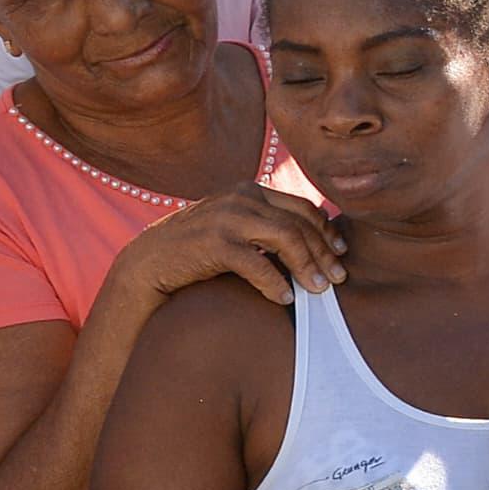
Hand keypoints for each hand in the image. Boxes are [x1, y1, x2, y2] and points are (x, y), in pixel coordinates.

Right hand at [110, 186, 343, 311]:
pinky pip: (258, 264)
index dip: (326, 231)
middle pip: (299, 225)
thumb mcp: (234, 226)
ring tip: (320, 290)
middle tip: (338, 279)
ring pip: (287, 240)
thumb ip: (264, 224)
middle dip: (324, 253)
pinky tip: (286, 298)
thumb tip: (312, 239)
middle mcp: (241, 198)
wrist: (147, 261)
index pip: (302, 208)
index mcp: (249, 191)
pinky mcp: (214, 243)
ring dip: (308, 267)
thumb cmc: (197, 248)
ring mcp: (227, 218)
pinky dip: (277, 283)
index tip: (341, 253)